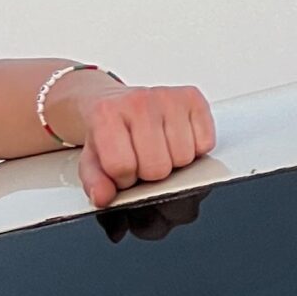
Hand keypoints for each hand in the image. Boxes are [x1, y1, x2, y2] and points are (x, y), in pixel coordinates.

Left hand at [49, 76, 215, 210]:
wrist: (116, 102)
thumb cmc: (108, 130)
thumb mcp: (90, 158)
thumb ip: (94, 181)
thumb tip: (104, 197)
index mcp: (107, 115)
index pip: (123, 166)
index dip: (124, 178)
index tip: (122, 169)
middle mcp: (139, 102)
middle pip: (158, 167)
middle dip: (149, 172)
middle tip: (141, 159)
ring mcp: (168, 97)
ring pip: (184, 158)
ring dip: (173, 162)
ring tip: (158, 149)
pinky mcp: (193, 98)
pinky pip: (205, 143)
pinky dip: (194, 149)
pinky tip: (175, 139)